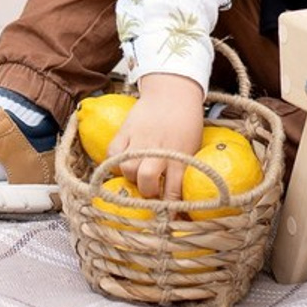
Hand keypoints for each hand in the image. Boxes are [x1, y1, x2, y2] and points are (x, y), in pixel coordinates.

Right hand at [107, 72, 205, 200]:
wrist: (173, 89)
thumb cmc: (187, 119)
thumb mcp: (193, 145)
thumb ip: (184, 168)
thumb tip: (180, 197)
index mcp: (179, 154)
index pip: (173, 190)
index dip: (169, 208)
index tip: (168, 217)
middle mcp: (158, 148)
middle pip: (146, 180)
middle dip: (147, 194)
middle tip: (150, 193)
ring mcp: (140, 138)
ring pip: (128, 168)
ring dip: (132, 178)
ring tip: (138, 176)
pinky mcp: (126, 130)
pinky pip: (112, 153)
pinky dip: (114, 162)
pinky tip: (121, 164)